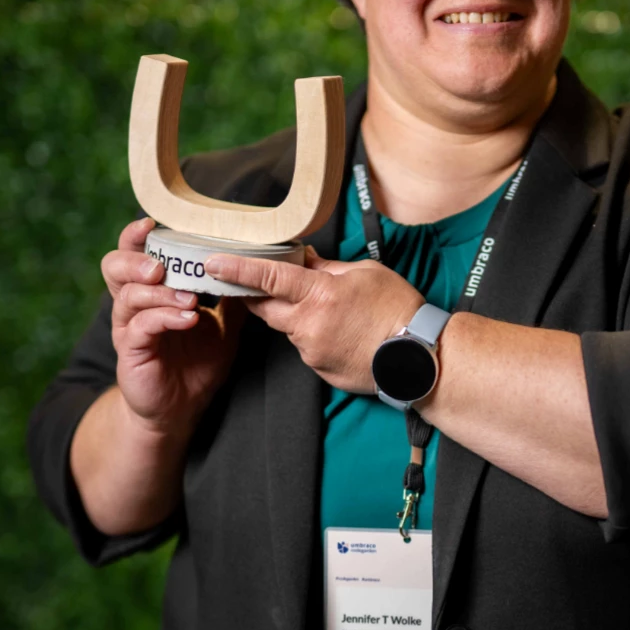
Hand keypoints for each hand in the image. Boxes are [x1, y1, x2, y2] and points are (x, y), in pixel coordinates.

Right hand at [101, 217, 243, 435]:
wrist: (181, 409)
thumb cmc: (197, 362)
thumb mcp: (223, 324)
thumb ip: (231, 297)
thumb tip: (255, 269)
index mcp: (152, 290)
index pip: (135, 253)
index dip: (136, 235)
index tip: (152, 223)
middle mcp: (134, 305)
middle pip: (115, 267)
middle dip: (136, 259)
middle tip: (162, 264)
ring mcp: (129, 328)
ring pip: (127, 296)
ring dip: (159, 291)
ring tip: (189, 296)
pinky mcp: (132, 352)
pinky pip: (141, 327)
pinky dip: (165, 318)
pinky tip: (188, 318)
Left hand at [204, 247, 422, 393]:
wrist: (417, 355)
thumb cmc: (397, 308)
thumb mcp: (365, 273)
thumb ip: (327, 268)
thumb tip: (303, 260)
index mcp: (320, 294)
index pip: (267, 278)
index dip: (237, 270)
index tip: (213, 262)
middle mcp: (309, 324)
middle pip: (264, 307)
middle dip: (255, 294)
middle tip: (254, 282)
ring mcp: (311, 350)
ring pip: (287, 327)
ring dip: (295, 315)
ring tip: (332, 310)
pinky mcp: (319, 369)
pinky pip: (305, 346)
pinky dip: (314, 335)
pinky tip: (341, 332)